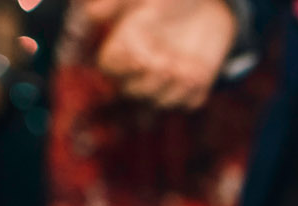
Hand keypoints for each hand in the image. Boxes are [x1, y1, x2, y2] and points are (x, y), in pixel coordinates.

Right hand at [86, 0, 237, 108]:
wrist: (205, 4)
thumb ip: (115, 3)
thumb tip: (92, 13)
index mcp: (124, 46)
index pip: (109, 68)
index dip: (120, 67)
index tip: (136, 57)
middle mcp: (142, 69)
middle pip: (132, 92)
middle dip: (148, 81)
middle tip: (165, 63)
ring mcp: (167, 80)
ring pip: (160, 102)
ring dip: (171, 88)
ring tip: (183, 67)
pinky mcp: (193, 86)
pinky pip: (189, 102)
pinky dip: (193, 92)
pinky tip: (198, 73)